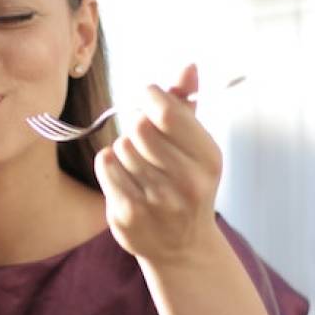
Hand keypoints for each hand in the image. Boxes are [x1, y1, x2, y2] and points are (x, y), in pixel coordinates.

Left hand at [94, 63, 222, 264]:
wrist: (183, 247)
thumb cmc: (188, 184)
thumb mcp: (197, 146)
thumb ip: (188, 104)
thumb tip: (188, 66)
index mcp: (208, 159)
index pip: (167, 112)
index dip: (150, 97)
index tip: (148, 99)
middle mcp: (187, 182)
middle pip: (139, 127)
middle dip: (137, 124)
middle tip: (143, 136)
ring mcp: (156, 201)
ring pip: (121, 146)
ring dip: (125, 148)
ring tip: (140, 164)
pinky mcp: (128, 214)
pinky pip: (106, 165)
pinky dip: (110, 164)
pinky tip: (125, 177)